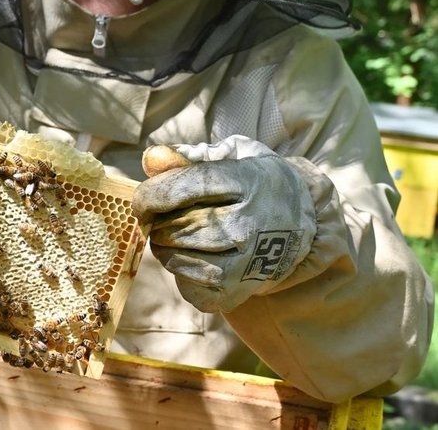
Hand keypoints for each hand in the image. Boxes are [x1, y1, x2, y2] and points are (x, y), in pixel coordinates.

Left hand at [133, 136, 316, 312]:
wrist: (302, 222)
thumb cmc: (254, 183)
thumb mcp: (233, 154)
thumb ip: (190, 155)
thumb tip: (150, 159)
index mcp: (245, 182)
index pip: (182, 189)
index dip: (150, 195)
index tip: (143, 199)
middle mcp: (247, 225)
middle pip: (176, 228)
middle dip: (157, 222)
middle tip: (162, 217)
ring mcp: (245, 263)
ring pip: (177, 259)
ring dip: (163, 246)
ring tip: (174, 234)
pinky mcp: (238, 291)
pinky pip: (190, 289)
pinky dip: (180, 273)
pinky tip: (190, 257)